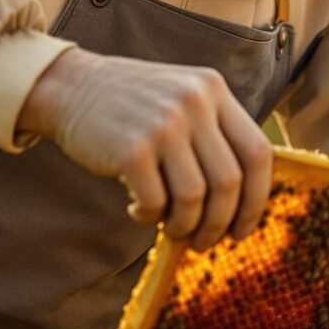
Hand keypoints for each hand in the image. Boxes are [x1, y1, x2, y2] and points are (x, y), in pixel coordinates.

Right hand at [18, 49, 272, 249]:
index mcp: (214, 90)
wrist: (70, 86)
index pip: (258, 152)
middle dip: (220, 223)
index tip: (243, 228)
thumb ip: (214, 134)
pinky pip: (156, 202)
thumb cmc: (132, 106)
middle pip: (230, 182)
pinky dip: (150, 216)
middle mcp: (194, 102)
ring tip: (170, 227)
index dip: (257, 199)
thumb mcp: (182, 98)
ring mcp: (163, 124)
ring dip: (185, 225)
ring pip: (195, 198)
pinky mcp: (131, 148)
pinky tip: (138, 209)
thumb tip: (242, 202)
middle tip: (205, 242)